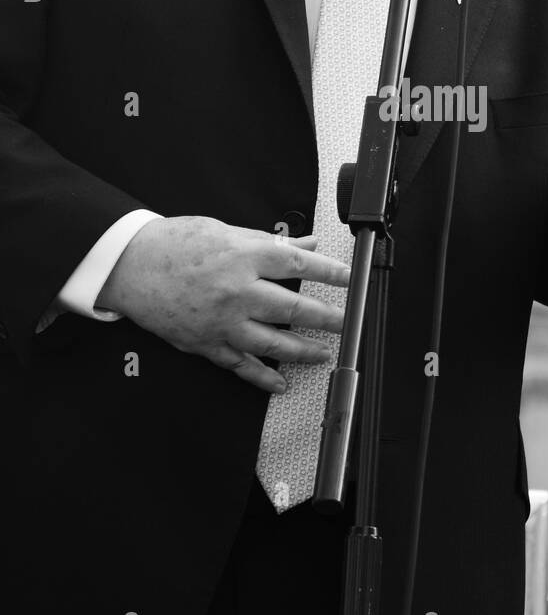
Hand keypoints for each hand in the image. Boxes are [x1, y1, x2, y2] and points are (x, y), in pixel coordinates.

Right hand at [95, 215, 349, 393]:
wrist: (129, 266)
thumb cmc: (175, 243)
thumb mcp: (226, 230)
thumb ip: (269, 241)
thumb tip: (306, 242)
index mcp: (243, 256)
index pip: (298, 263)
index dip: (329, 272)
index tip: (350, 278)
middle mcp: (237, 291)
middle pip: (292, 308)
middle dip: (326, 318)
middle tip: (346, 323)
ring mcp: (222, 321)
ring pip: (272, 342)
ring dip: (303, 351)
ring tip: (324, 354)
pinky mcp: (206, 343)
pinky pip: (239, 365)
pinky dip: (261, 378)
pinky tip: (280, 383)